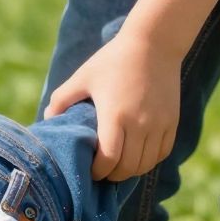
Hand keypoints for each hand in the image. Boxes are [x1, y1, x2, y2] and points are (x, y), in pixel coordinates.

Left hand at [45, 28, 180, 180]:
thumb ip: (62, 99)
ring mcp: (159, 124)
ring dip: (131, 171)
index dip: (98, 171)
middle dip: (113, 175)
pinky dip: (149, 161)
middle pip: (128, 167)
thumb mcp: (83, 77)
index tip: (91, 171)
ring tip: (119, 167)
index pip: (109, 159)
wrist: (154, 44)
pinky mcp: (172, 121)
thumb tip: (47, 120)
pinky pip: (162, 153)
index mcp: (115, 115)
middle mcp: (140, 124)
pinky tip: (138, 157)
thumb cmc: (113, 60)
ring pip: (146, 164)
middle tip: (103, 173)